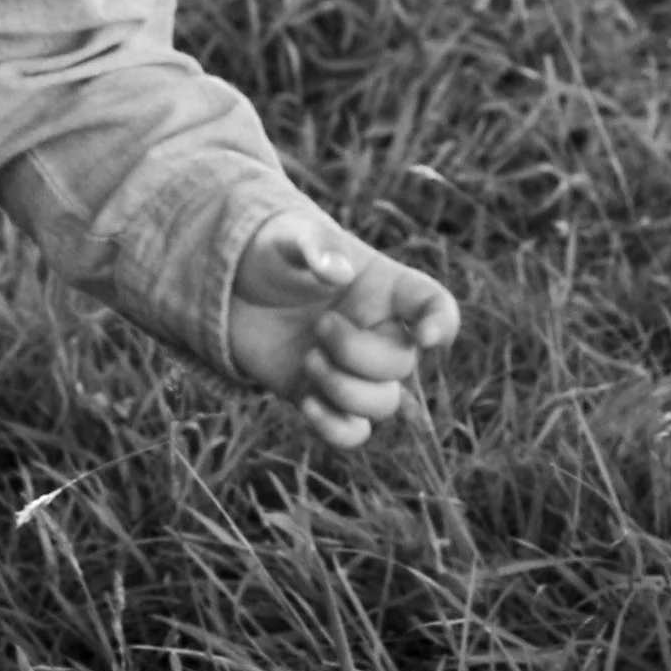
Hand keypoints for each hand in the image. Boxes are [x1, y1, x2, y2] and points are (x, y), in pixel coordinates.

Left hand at [226, 211, 459, 448]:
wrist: (229, 287)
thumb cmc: (270, 253)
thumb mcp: (288, 236)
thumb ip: (314, 244)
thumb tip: (338, 271)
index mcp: (386, 289)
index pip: (435, 306)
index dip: (442, 325)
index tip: (424, 338)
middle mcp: (378, 332)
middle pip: (403, 364)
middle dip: (359, 352)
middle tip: (320, 325)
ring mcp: (352, 370)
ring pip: (384, 405)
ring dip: (346, 390)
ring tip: (308, 359)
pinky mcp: (321, 396)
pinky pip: (352, 433)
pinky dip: (335, 428)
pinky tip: (306, 403)